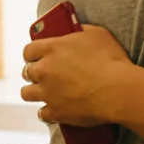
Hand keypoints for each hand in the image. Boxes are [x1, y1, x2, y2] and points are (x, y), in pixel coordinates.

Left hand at [19, 25, 133, 125]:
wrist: (117, 90)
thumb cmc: (110, 60)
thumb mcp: (97, 34)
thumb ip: (81, 30)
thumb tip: (76, 29)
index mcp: (52, 48)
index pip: (29, 50)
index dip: (33, 54)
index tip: (39, 56)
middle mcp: (44, 70)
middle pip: (26, 72)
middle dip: (35, 72)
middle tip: (47, 74)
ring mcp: (47, 93)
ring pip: (27, 94)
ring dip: (36, 92)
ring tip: (47, 92)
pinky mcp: (55, 112)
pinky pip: (42, 114)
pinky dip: (48, 112)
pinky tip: (56, 109)